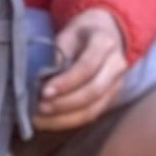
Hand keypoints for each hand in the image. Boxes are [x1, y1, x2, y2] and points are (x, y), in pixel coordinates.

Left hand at [32, 5, 129, 130]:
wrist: (106, 33)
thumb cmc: (82, 33)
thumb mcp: (67, 34)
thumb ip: (58, 55)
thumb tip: (42, 81)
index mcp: (105, 43)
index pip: (86, 67)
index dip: (66, 82)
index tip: (44, 92)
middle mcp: (116, 66)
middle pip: (92, 92)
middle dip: (63, 104)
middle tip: (39, 108)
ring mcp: (117, 85)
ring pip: (93, 110)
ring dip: (64, 118)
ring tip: (40, 120)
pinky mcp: (111, 100)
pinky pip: (91, 115)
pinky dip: (69, 121)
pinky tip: (50, 122)